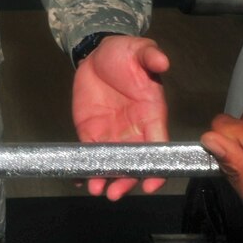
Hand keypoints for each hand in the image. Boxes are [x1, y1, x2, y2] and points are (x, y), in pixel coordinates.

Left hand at [71, 34, 170, 200]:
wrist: (97, 55)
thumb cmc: (124, 54)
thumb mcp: (139, 50)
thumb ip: (151, 56)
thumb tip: (162, 60)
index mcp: (152, 114)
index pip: (158, 146)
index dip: (157, 166)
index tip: (152, 183)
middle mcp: (134, 130)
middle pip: (135, 162)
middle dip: (127, 179)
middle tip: (115, 193)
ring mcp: (112, 134)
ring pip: (112, 163)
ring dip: (106, 178)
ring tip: (96, 189)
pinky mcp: (91, 133)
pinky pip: (90, 154)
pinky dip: (85, 168)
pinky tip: (80, 180)